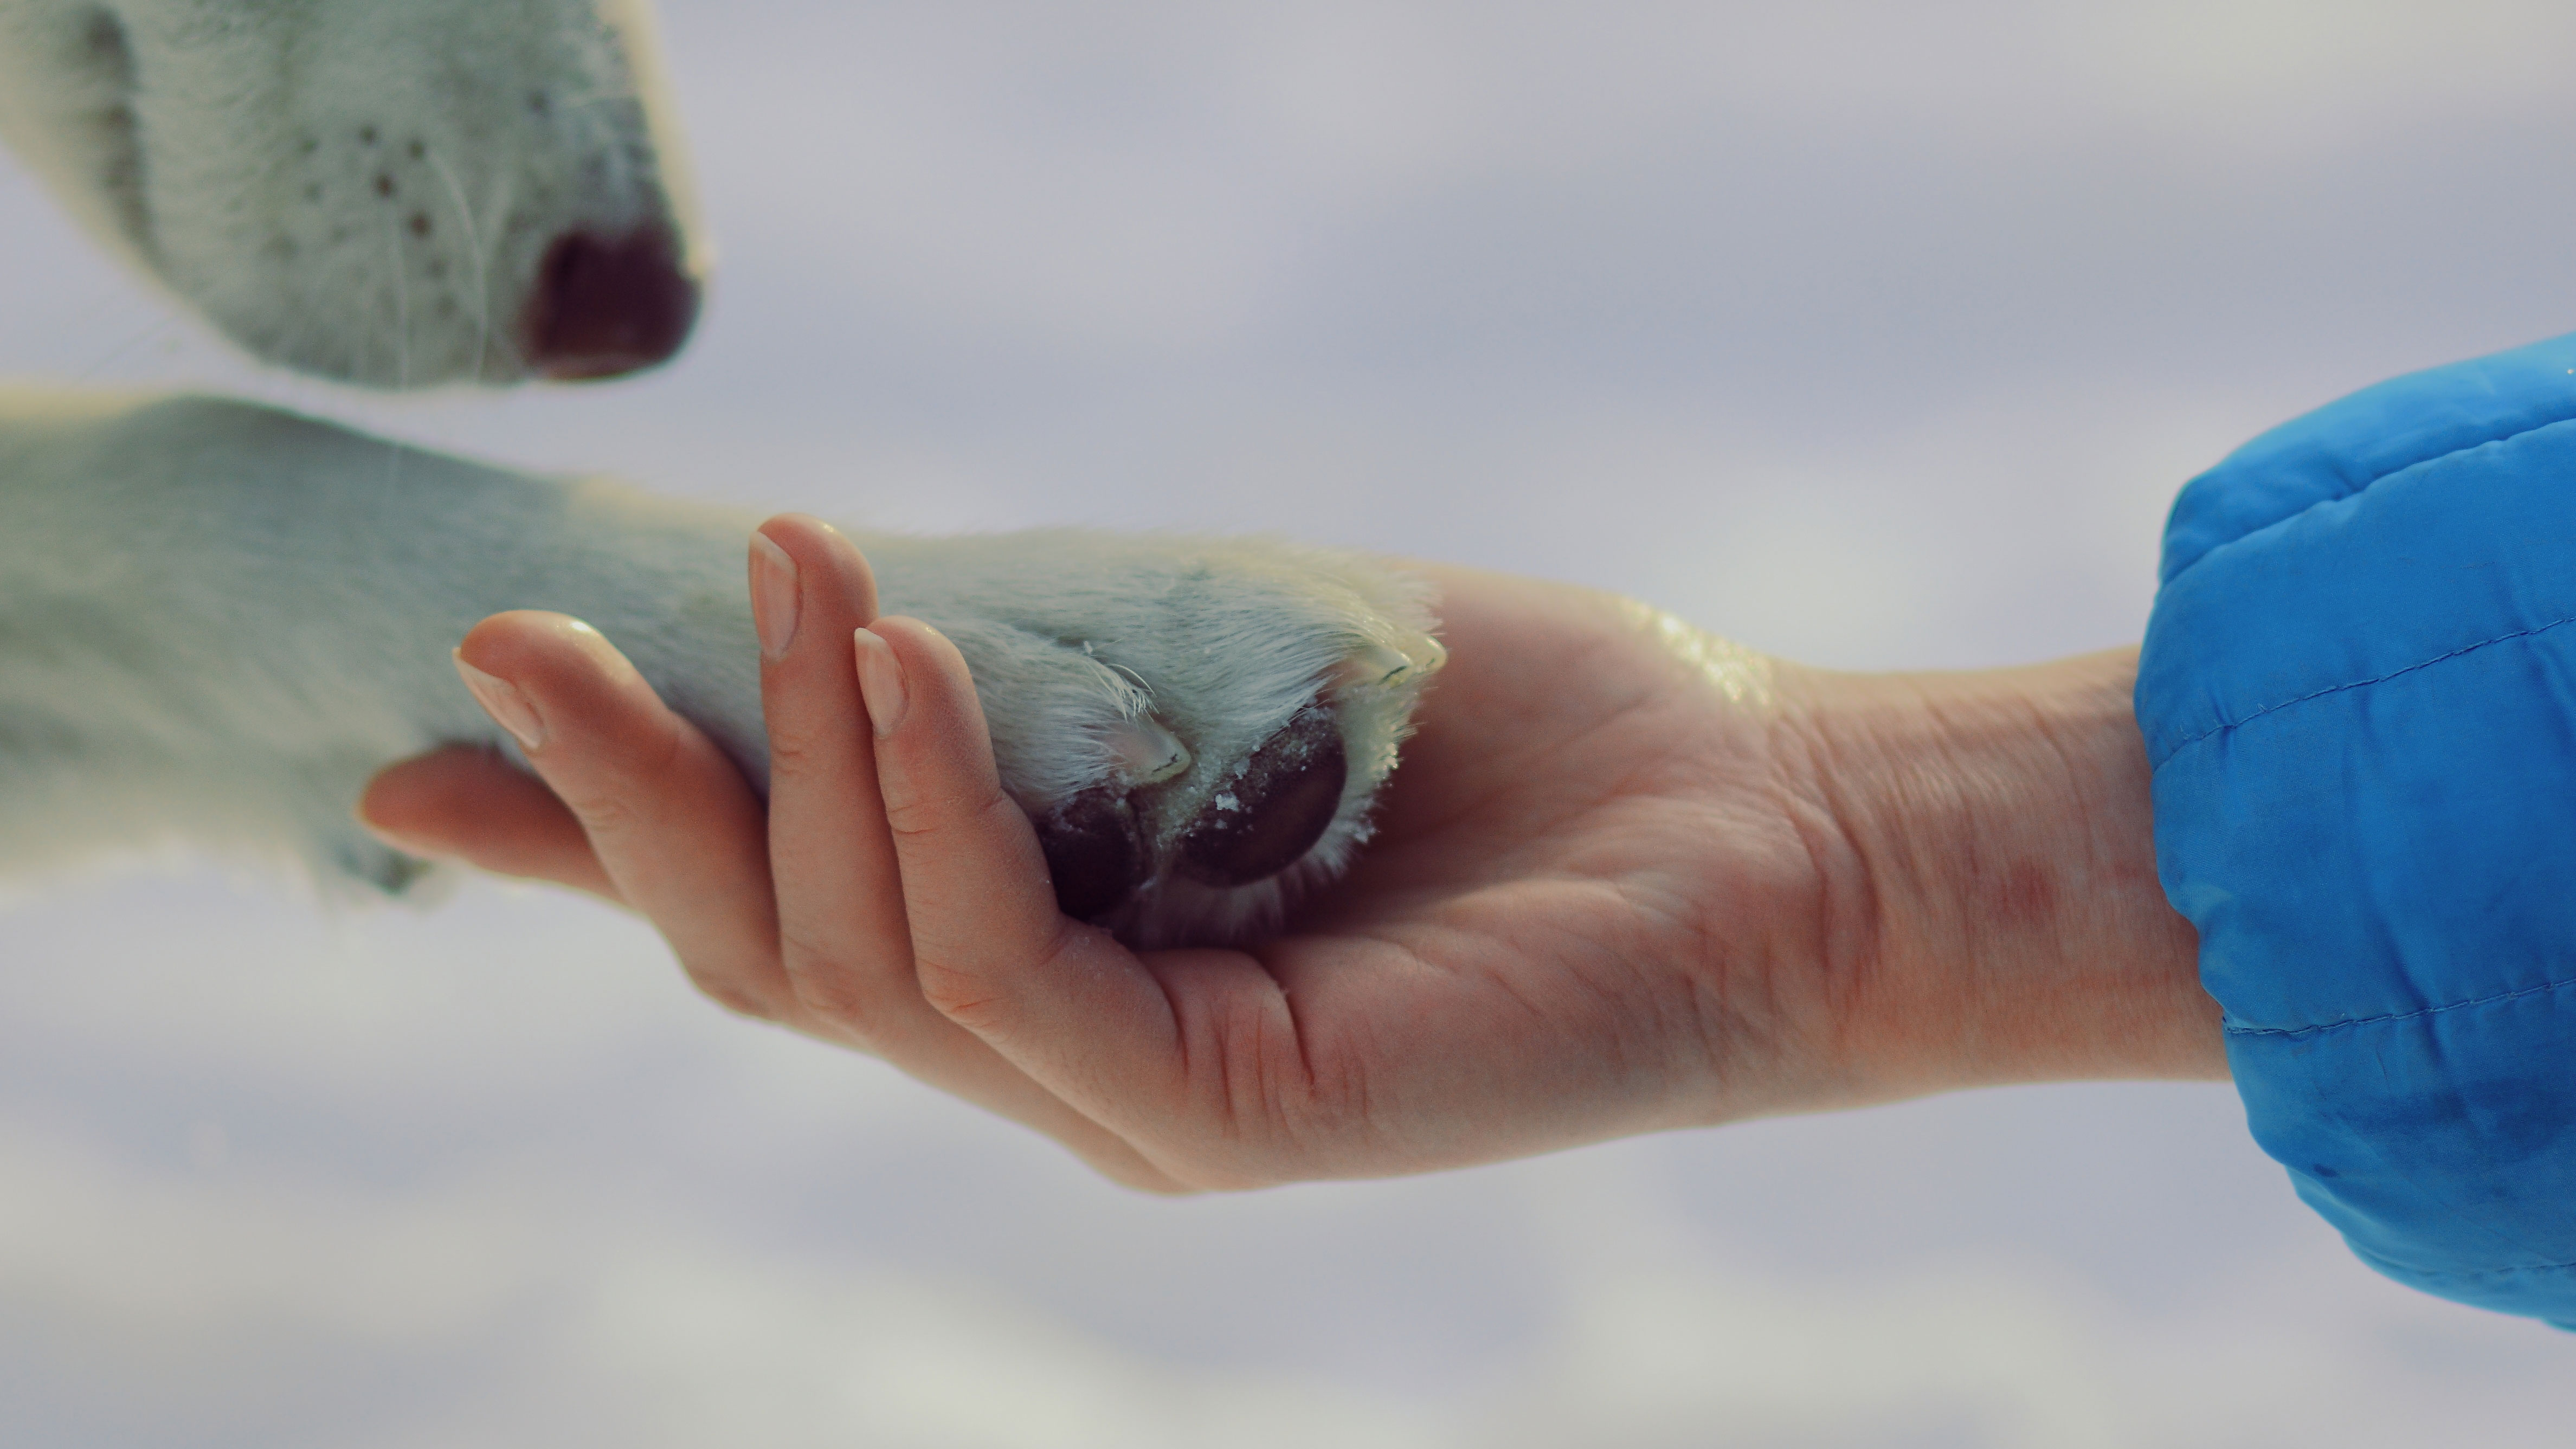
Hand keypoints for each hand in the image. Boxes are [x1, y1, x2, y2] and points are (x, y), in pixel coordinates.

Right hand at [361, 517, 2221, 1189]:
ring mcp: (1132, 1107)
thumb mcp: (1213, 674)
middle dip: (626, 801)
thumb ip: (1034, 680)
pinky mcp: (1221, 1119)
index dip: (590, 845)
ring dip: (792, 760)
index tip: (412, 758)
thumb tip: (848, 609)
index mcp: (1053, 955)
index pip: (777, 915)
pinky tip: (905, 654)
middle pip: (771, 964)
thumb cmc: (1506, 739)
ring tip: (783, 571)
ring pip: (865, 973)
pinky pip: (1010, 980)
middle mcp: (1066, 1055)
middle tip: (511, 638)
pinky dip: (939, 808)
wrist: (1758, 831)